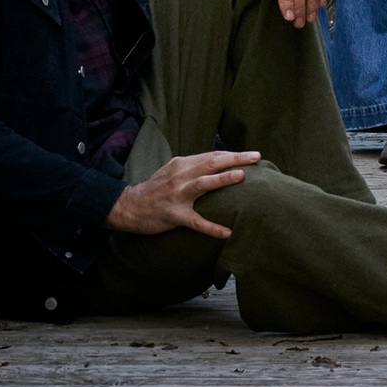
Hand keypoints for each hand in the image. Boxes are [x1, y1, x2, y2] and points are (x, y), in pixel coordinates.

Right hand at [105, 150, 260, 238]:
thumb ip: (192, 166)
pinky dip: (212, 227)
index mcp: (182, 164)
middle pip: (211, 163)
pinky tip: (227, 232)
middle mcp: (181, 176)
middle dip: (235, 159)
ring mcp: (177, 195)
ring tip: (241, 176)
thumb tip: (217, 163)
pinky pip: (196, 222)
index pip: (212, 156)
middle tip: (256, 157)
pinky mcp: (174, 215)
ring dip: (222, 179)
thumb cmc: (155, 188)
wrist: (130, 206)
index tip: (251, 155)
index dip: (233, 154)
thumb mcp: (172, 170)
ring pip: (203, 184)